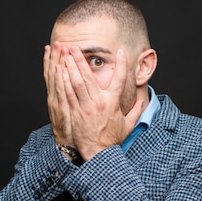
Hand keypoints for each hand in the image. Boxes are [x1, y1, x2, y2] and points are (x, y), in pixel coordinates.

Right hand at [43, 42, 73, 146]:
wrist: (69, 147)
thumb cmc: (74, 131)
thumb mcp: (71, 113)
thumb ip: (76, 98)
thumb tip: (82, 86)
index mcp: (59, 97)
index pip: (55, 75)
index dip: (52, 61)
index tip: (52, 48)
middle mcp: (56, 98)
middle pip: (54, 74)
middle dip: (55, 57)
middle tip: (56, 42)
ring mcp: (58, 103)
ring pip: (55, 80)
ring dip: (55, 63)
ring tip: (55, 48)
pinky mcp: (62, 110)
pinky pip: (60, 93)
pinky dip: (58, 81)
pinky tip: (58, 69)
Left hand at [62, 46, 143, 160]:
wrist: (99, 153)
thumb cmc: (113, 140)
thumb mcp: (128, 125)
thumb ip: (136, 111)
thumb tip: (142, 100)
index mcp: (113, 103)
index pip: (120, 79)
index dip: (122, 65)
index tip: (121, 52)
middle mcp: (99, 102)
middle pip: (90, 76)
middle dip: (81, 60)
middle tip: (75, 46)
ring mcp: (86, 106)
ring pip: (77, 82)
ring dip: (70, 66)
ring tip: (64, 54)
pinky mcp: (75, 112)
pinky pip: (68, 93)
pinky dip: (63, 81)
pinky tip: (59, 71)